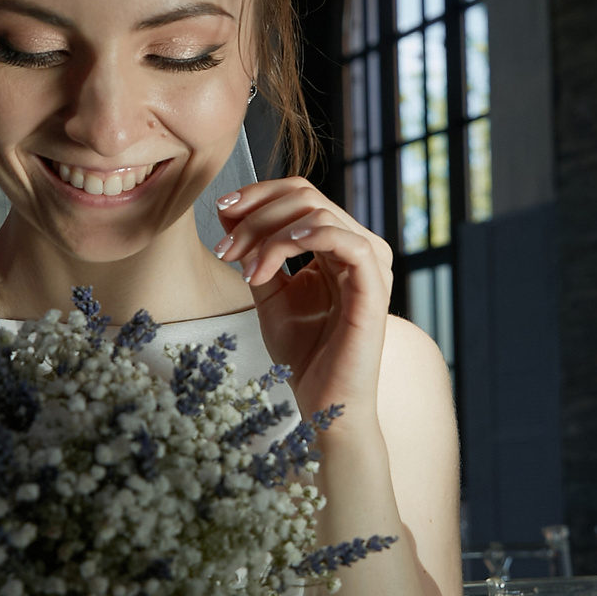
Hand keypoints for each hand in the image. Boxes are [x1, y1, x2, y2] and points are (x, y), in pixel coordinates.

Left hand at [212, 177, 392, 424]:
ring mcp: (371, 264)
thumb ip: (256, 252)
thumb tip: (230, 211)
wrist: (324, 400)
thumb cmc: (303, 352)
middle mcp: (358, 247)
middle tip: (225, 249)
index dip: (258, 195)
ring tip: (245, 267)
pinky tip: (277, 252)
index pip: (299, 195)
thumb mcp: (268, 293)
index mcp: (336, 244)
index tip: (221, 212)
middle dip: (256, 215)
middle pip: (306, 195)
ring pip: (320, 212)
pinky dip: (307, 237)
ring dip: (270, 233)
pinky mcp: (376, 285)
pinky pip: (347, 241)